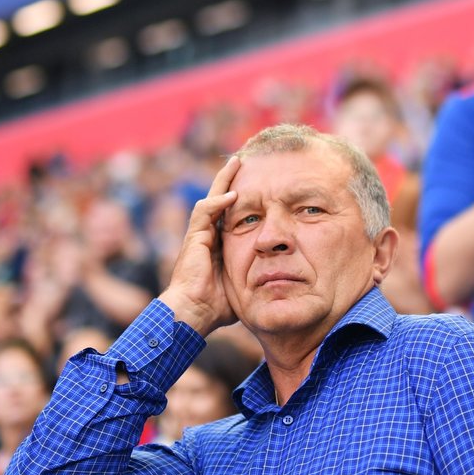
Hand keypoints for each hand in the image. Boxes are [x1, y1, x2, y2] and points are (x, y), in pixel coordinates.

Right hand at [159, 156, 240, 335]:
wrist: (193, 314)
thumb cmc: (216, 306)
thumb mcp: (244, 285)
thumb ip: (256, 275)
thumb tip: (280, 277)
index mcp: (217, 245)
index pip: (229, 214)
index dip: (239, 199)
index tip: (254, 184)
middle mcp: (205, 236)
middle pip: (219, 200)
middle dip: (230, 180)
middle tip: (242, 160)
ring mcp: (198, 236)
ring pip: (210, 200)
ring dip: (223, 181)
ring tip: (236, 164)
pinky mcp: (193, 239)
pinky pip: (204, 213)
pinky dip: (217, 203)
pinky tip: (232, 195)